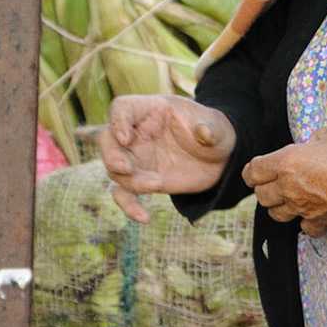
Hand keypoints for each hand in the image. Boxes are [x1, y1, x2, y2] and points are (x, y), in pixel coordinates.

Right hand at [97, 96, 236, 224]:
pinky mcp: (142, 181)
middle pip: (107, 140)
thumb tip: (205, 133)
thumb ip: (210, 128)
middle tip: (126, 168)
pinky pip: (126, 194)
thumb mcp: (218, 126)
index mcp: (150, 110)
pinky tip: (144, 218)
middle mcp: (136, 133)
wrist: (220, 157)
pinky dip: (130, 207)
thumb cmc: (214, 132)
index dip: (118, 121)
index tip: (126, 137)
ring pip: (115, 170)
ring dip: (131, 181)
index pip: (122, 108)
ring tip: (158, 184)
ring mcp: (137, 158)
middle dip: (111, 155)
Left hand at [242, 124, 326, 236]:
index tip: (256, 170)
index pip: (252, 172)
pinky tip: (312, 212)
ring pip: (276, 214)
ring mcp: (302, 208)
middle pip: (261, 195)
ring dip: (279, 206)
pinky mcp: (318, 222)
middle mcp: (289, 188)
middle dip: (265, 188)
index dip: (252, 171)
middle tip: (275, 181)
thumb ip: (314, 139)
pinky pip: (303, 227)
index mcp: (286, 163)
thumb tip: (312, 144)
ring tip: (289, 197)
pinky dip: (304, 221)